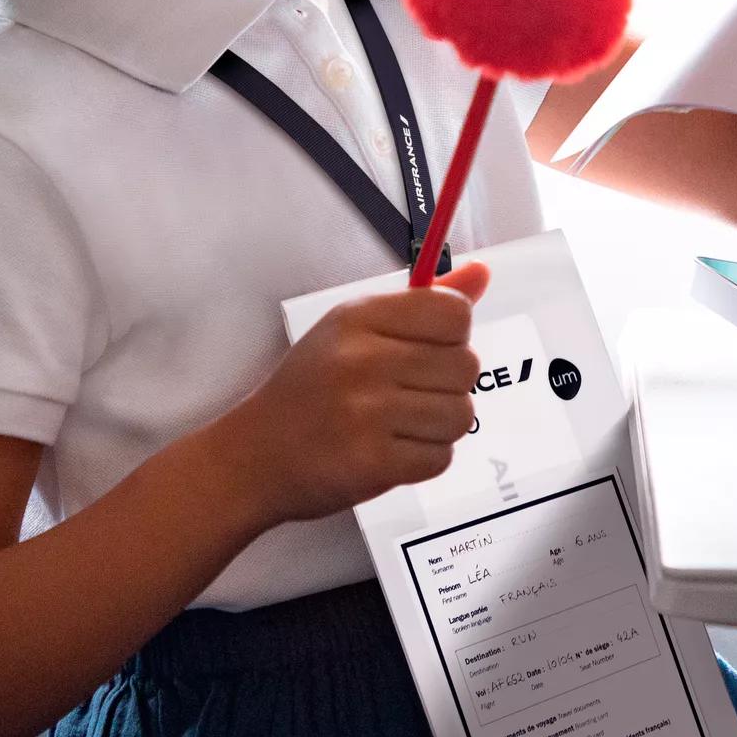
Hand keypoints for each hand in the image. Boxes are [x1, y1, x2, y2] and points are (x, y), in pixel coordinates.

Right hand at [216, 262, 490, 526]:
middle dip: (448, 384)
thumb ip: (423, 304)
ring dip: (440, 425)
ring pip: (462, 414)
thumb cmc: (310, 388)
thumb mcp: (355, 328)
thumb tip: (482, 273)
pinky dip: (424, 458)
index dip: (453, 335)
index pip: (454, 312)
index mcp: (360, 317)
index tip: (427, 348)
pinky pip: (441, 457)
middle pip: (466, 365)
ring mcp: (366, 413)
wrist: (254, 456)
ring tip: (401, 423)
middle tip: (409, 393)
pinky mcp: (372, 463)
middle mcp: (363, 360)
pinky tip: (392, 449)